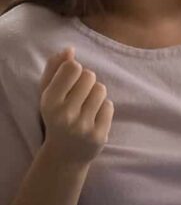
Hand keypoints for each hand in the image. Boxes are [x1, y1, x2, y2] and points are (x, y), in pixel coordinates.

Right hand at [39, 47, 113, 165]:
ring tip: (87, 105)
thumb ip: (55, 69)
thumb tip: (70, 50)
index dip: (74, 71)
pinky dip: (104, 109)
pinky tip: (93, 117)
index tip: (70, 81)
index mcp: (49, 101)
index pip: (73, 68)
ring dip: (96, 94)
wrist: (65, 154)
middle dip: (86, 81)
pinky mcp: (99, 136)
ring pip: (101, 90)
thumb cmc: (56, 116)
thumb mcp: (48, 93)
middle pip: (89, 76)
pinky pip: (109, 106)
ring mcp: (83, 127)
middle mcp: (65, 114)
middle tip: (79, 95)